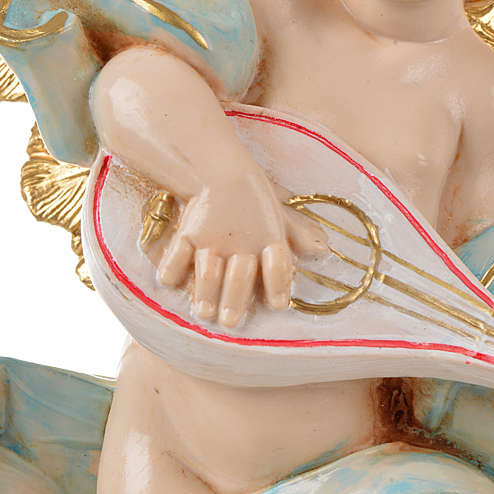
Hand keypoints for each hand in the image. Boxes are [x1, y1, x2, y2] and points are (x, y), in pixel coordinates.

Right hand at [154, 171, 324, 326]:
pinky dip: (172, 268)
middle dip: (235, 300)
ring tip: (204, 311)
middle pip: (240, 276)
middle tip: (229, 322)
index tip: (278, 304)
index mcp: (269, 238)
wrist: (219, 171)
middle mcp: (241, 242)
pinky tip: (171, 281)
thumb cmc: (253, 201)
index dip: (279, 283)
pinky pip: (177, 254)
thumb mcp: (279, 216)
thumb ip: (297, 235)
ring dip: (205, 292)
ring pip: (208, 269)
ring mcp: (212, 238)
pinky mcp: (187, 233)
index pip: (278, 264)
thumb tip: (322, 250)